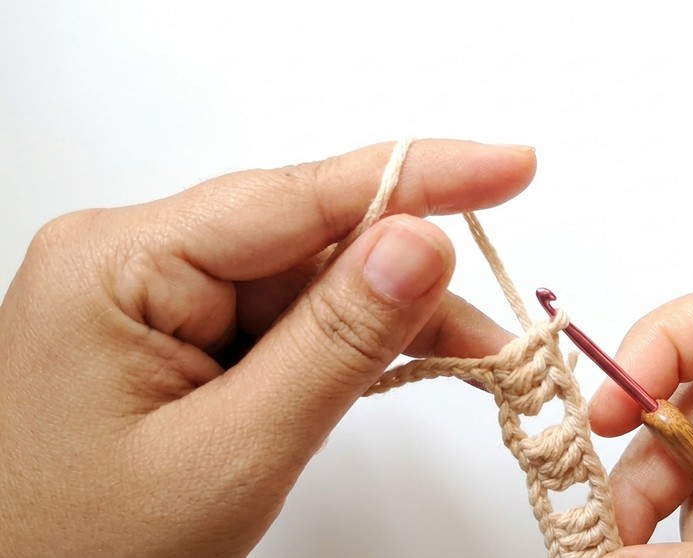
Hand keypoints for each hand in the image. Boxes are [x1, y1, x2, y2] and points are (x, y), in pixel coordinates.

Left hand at [0, 140, 534, 557]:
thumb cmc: (84, 552)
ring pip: (306, 283)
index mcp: (120, 265)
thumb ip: (335, 342)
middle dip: (411, 280)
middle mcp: (133, 261)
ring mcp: (152, 297)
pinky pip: (281, 319)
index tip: (509, 167)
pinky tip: (395, 360)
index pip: (298, 195)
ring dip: (387, 321)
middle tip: (498, 328)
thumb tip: (421, 244)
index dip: (420, 175)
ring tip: (468, 358)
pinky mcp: (173, 334)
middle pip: (310, 240)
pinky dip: (346, 345)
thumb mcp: (232, 453)